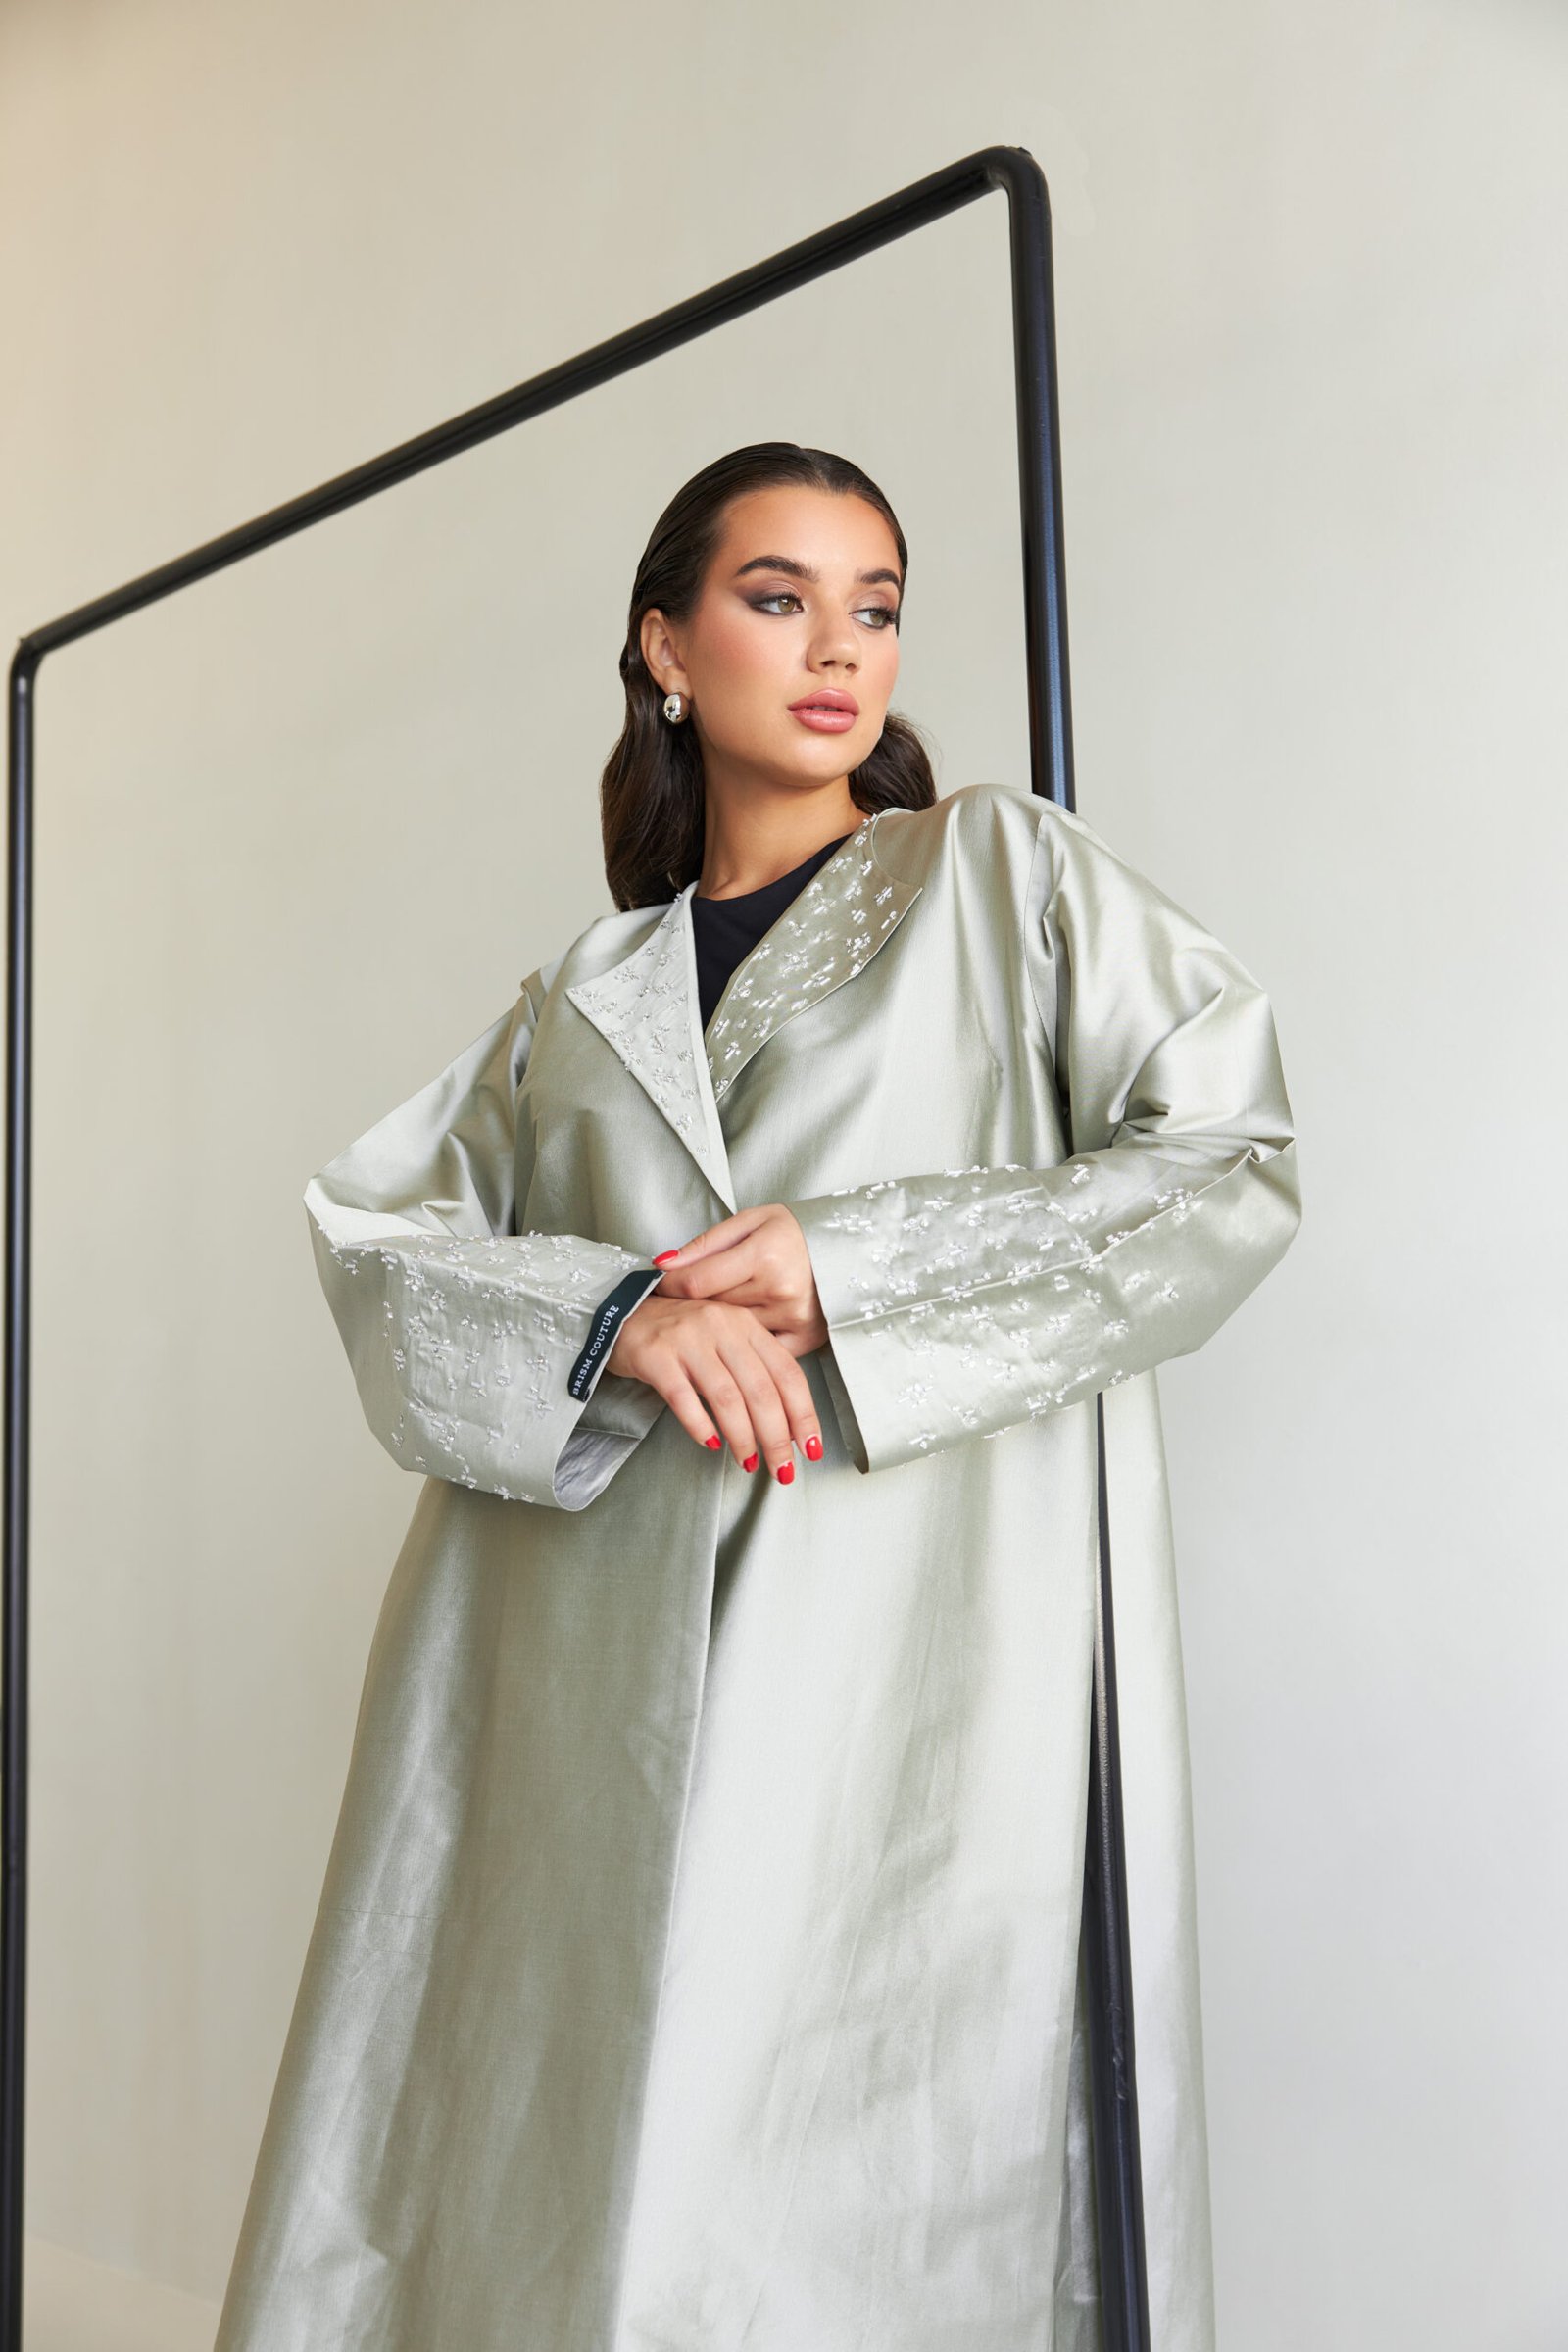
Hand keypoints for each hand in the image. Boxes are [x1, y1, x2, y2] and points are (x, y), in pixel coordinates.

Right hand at [604, 1289, 823, 1479]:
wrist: (621, 1312)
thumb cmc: (679, 1334)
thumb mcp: (723, 1338)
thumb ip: (752, 1367)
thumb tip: (786, 1422)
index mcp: (745, 1324)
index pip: (787, 1373)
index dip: (803, 1414)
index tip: (810, 1447)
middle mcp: (721, 1327)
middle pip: (761, 1390)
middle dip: (776, 1436)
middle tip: (781, 1469)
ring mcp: (688, 1340)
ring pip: (727, 1397)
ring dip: (743, 1437)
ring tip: (747, 1462)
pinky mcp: (656, 1355)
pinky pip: (684, 1398)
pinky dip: (700, 1425)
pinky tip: (710, 1444)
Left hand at [647, 1204, 829, 1354]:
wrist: (847, 1248)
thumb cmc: (793, 1231)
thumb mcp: (749, 1221)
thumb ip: (705, 1244)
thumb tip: (662, 1264)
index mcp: (763, 1255)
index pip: (696, 1282)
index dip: (669, 1286)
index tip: (659, 1286)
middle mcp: (778, 1290)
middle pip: (711, 1309)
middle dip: (691, 1305)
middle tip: (681, 1299)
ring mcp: (793, 1318)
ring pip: (731, 1332)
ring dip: (715, 1327)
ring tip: (709, 1314)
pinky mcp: (805, 1339)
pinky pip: (760, 1352)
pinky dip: (745, 1345)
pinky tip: (737, 1336)